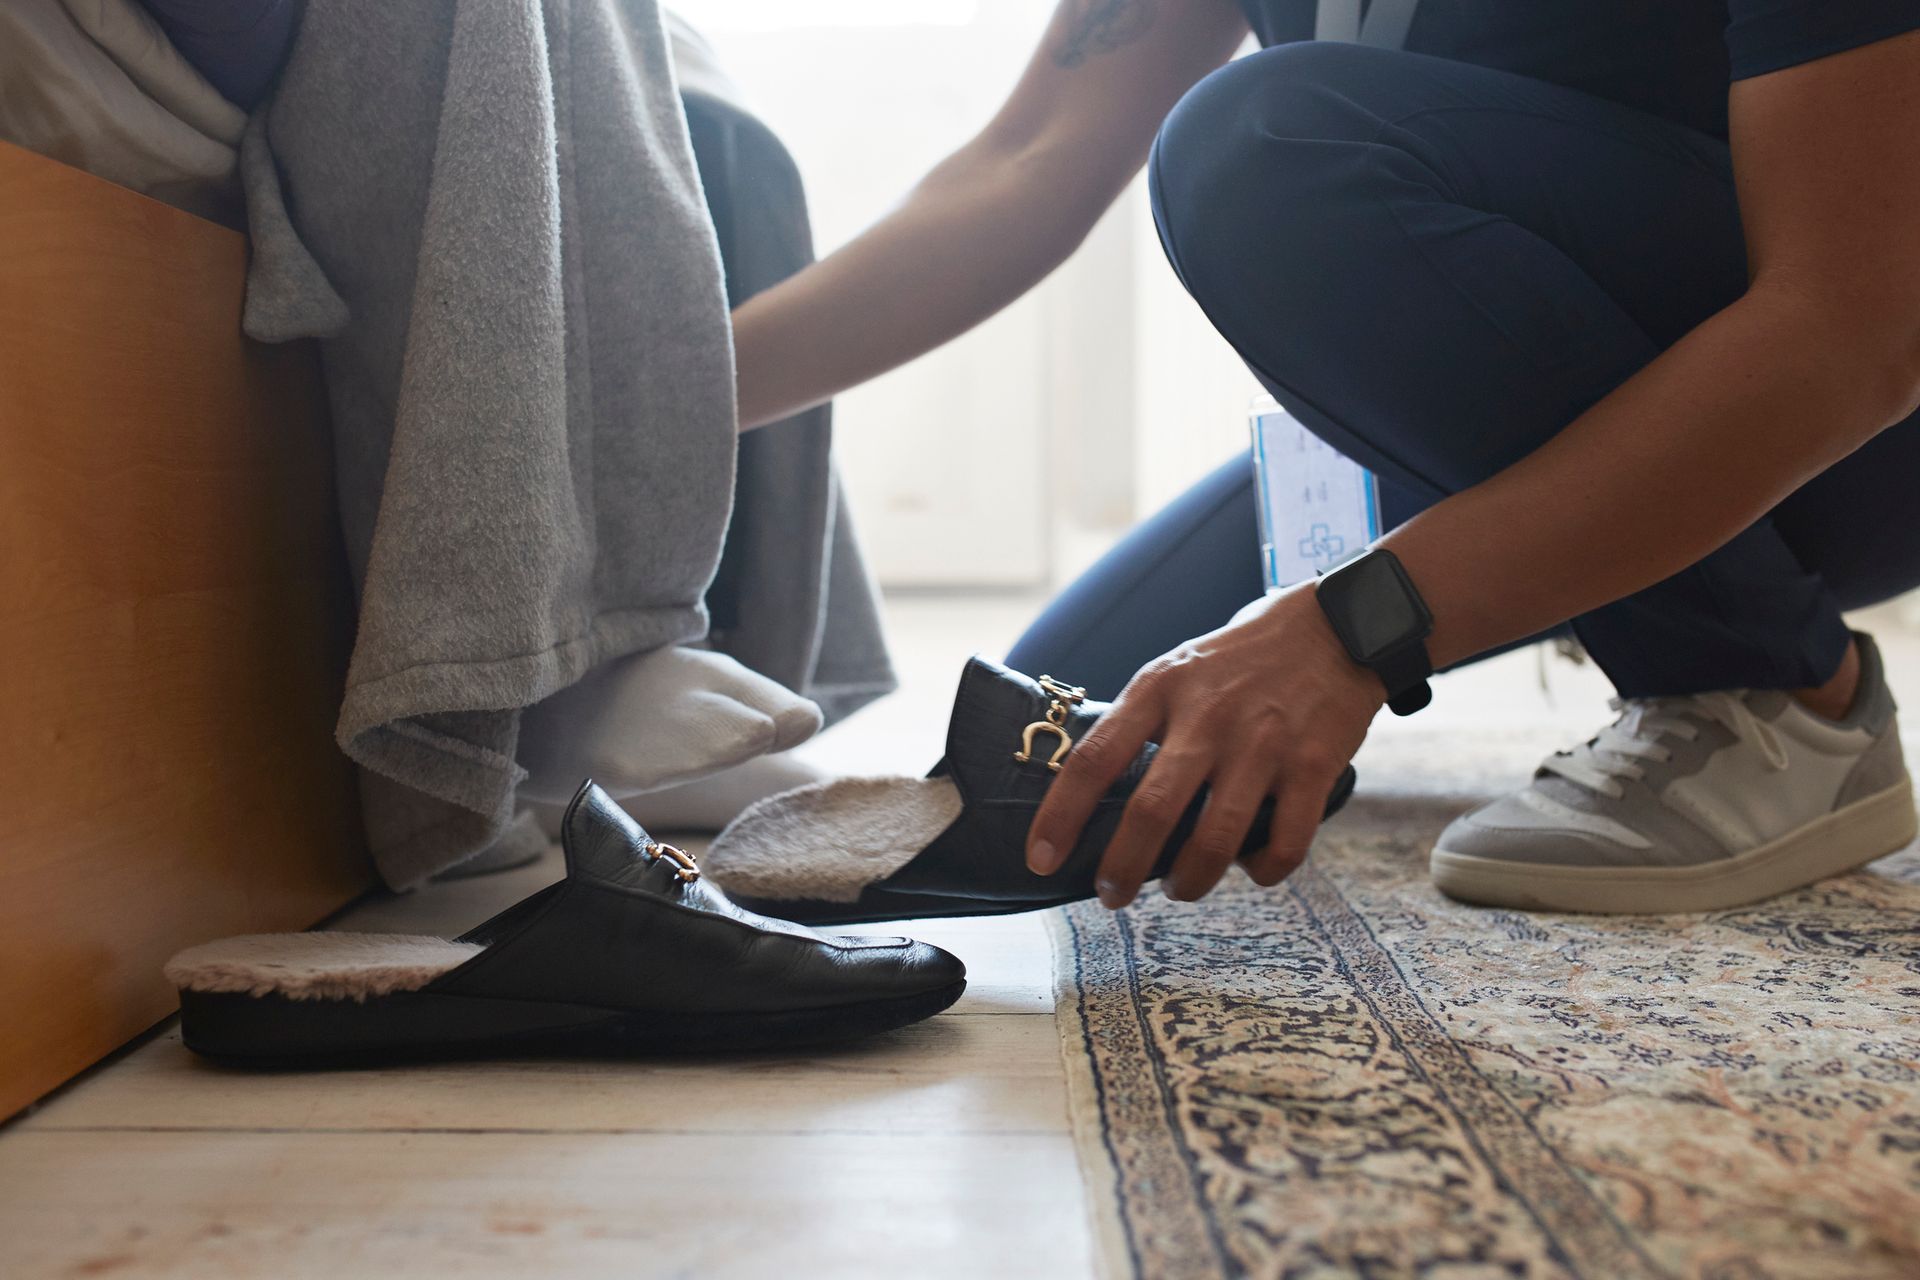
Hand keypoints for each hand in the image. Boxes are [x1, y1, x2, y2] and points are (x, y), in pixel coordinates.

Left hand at [1024, 585, 1383, 906]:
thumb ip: (1141, 724)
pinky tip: (1251, 868)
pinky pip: (1284, 843)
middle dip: (1122, 869)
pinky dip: (1263, 871)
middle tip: (1111, 895)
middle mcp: (1208, 716)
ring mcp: (1262, 743)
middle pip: (1151, 811)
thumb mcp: (1176, 671)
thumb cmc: (1240, 661)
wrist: (1335, 627)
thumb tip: (1094, 796)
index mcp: (1160, 689)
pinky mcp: (1313, 765)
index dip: (1060, 817)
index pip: (1094, 759)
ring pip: (1215, 839)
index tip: (1040, 859)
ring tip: (1178, 888)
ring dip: (1189, 882)